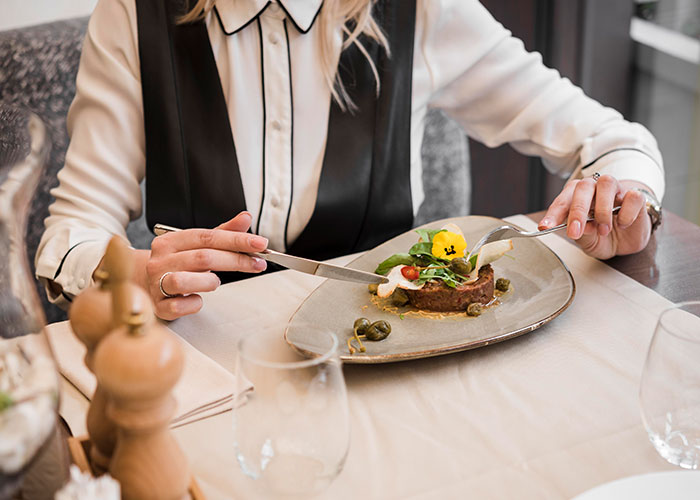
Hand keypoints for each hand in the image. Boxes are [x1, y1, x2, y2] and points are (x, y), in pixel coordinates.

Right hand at [145, 211, 267, 319]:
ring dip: (209, 282)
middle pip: (203, 257)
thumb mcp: (199, 245)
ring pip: (184, 281)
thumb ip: (223, 233)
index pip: (208, 236)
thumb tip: (245, 218)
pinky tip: (198, 299)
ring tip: (216, 282)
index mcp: (171, 240)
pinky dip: (194, 304)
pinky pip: (178, 306)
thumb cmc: (178, 264)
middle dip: (236, 261)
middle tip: (258, 264)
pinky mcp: (158, 306)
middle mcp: (161, 260)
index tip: (261, 244)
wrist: (145, 284)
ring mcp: (156, 283)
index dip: (237, 240)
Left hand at [538, 175, 651, 259]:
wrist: (627, 239)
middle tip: (575, 231)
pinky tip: (622, 224)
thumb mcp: (586, 239)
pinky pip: (632, 197)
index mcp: (577, 196)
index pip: (563, 200)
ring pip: (607, 184)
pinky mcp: (636, 197)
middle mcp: (595, 188)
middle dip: (577, 211)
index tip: (545, 227)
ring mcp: (616, 190)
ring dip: (602, 210)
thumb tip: (576, 228)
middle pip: (583, 187)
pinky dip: (626, 213)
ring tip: (602, 229)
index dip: (553, 214)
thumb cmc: (602, 235)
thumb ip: (580, 233)